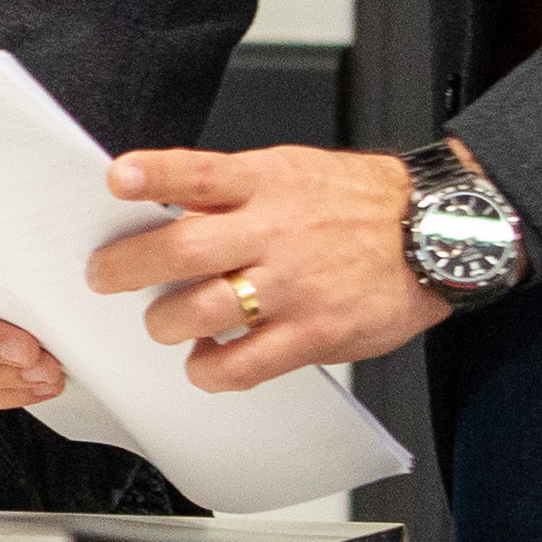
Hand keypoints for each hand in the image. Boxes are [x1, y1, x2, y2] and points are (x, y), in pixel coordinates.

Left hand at [86, 145, 449, 390]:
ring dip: (165, 322)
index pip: (199, 172)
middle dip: (128, 266)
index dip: (153, 175)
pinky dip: (210, 370)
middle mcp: (276, 232)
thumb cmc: (361, 203)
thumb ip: (235, 186)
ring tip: (162, 324)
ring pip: (204, 311)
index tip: (117, 179)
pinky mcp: (314, 332)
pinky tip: (204, 364)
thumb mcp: (295, 170)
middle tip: (105, 276)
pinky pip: (244, 364)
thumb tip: (168, 203)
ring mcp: (294, 285)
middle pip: (184, 249)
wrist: (437, 234)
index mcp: (268, 183)